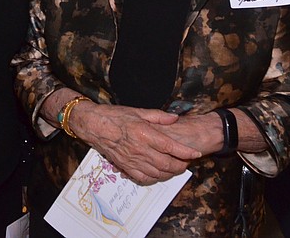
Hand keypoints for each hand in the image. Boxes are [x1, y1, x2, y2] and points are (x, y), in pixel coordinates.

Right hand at [67, 102, 200, 184]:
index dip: (186, 152)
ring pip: (157, 173)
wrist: (93, 125)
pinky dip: (154, 178)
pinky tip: (158, 173)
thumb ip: (158, 116)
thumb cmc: (114, 116)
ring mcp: (132, 160)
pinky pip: (143, 178)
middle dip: (181, 165)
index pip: (171, 146)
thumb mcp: (137, 111)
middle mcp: (139, 149)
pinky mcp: (125, 166)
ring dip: (169, 173)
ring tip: (175, 167)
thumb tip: (174, 119)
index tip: (195, 153)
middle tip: (186, 162)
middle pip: (167, 164)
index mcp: (144, 133)